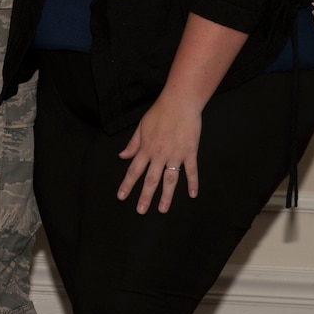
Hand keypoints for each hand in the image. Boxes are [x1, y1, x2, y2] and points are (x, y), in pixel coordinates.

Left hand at [117, 90, 202, 213]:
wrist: (180, 102)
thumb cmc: (159, 113)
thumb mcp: (141, 127)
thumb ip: (133, 144)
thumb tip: (122, 156)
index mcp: (146, 148)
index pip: (134, 170)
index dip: (127, 184)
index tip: (122, 197)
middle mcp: (159, 154)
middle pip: (150, 179)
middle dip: (145, 196)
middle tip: (141, 211)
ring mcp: (176, 155)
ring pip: (169, 180)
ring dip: (166, 196)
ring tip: (162, 209)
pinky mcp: (190, 152)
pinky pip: (191, 171)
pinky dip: (192, 183)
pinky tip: (192, 195)